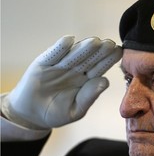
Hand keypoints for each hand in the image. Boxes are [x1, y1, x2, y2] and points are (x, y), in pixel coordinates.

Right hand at [2, 36, 121, 128]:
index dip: (108, 60)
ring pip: (73, 55)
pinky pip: (53, 54)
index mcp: (86, 80)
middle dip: (100, 51)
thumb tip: (105, 81)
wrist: (32, 115)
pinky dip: (59, 48)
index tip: (119, 52)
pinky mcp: (43, 63)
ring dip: (83, 48)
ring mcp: (60, 65)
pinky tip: (69, 40)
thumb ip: (89, 97)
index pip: (99, 68)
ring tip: (95, 41)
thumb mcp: (75, 110)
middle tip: (110, 43)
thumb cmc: (57, 113)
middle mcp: (75, 70)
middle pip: (89, 58)